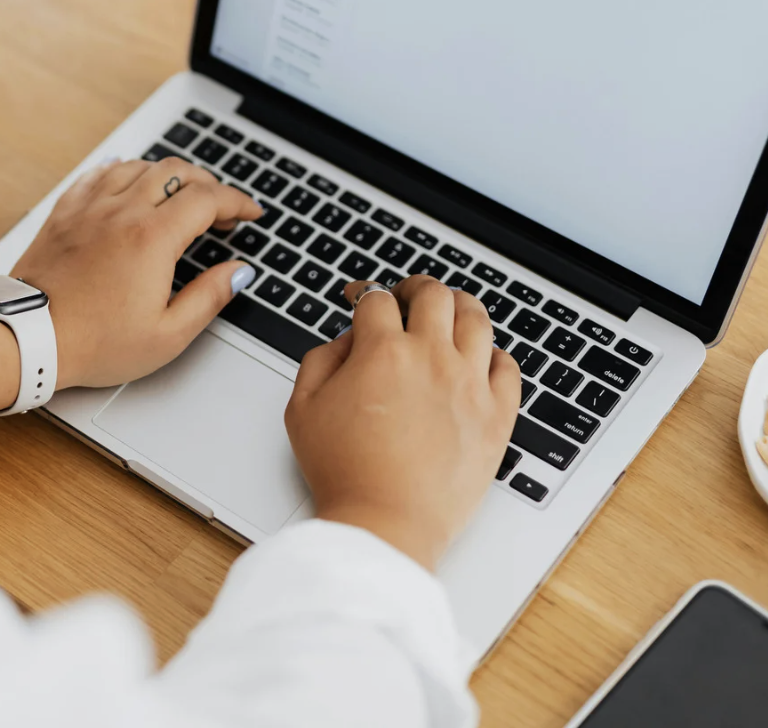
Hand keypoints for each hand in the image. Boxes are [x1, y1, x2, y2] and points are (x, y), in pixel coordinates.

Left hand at [11, 157, 262, 389]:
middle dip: (207, 183)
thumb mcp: (167, 334)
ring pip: (137, 166)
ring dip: (167, 174)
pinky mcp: (64, 213)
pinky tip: (127, 178)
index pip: (208, 199)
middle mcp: (122, 212)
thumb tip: (238, 272)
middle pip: (176, 172)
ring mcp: (90, 208)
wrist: (29, 337)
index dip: (237, 201)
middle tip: (220, 208)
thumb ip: (210, 297)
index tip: (250, 212)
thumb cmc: (94, 343)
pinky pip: (98, 174)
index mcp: (153, 238)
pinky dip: (122, 170)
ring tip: (179, 194)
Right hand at [285, 276, 520, 569]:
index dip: (364, 293)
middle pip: (434, 294)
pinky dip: (494, 354)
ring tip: (448, 312)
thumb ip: (320, 359)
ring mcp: (470, 385)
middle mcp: (432, 358)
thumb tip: (347, 340)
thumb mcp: (302, 408)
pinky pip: (508, 367)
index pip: (377, 299)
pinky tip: (479, 359)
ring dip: (459, 306)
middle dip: (415, 287)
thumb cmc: (343, 472)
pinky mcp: (497, 416)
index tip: (360, 300)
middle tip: (406, 296)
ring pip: (477, 318)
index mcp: (382, 351)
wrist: (385, 523)